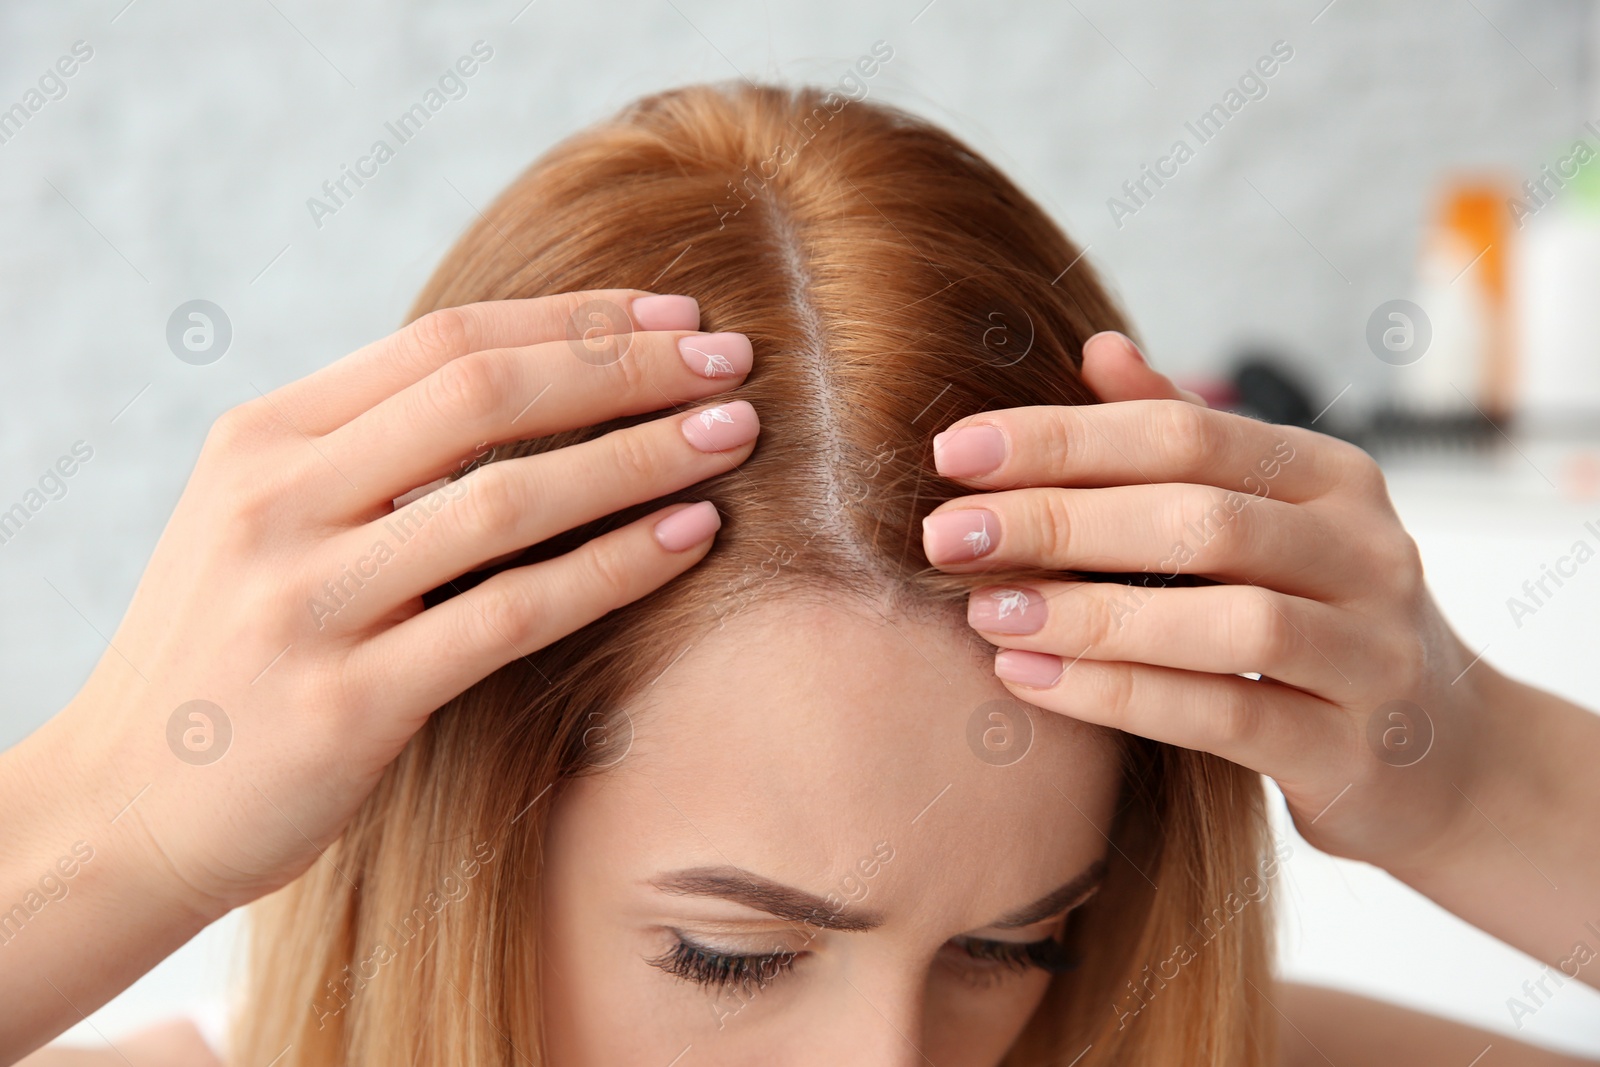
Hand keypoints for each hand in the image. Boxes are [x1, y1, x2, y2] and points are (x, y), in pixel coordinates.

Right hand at [26, 289, 759, 914]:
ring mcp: (305, 600)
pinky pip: (510, 615)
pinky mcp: (347, 702)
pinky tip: (690, 538)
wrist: (125, 806)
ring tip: (735, 434)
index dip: (574, 318)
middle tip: (733, 359)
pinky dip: (613, 567)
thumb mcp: (269, 520)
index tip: (676, 315)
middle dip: (625, 366)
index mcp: (264, 438)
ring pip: (508, 499)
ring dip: (640, 456)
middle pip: (485, 395)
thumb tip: (535, 384)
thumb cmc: (229, 653)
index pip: (446, 341)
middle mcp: (277, 501)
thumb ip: (373, 453)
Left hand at [921, 330, 1491, 873]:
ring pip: (1223, 621)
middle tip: (947, 535)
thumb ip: (1186, 441)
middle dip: (1058, 521)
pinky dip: (1119, 695)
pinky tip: (1029, 677)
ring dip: (1087, 615)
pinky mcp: (1352, 752)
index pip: (1185, 434)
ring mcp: (1371, 654)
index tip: (953, 452)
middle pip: (1199, 518)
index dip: (1063, 437)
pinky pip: (1227, 715)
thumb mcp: (1271, 520)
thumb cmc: (1320, 618)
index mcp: (1333, 478)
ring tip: (984, 611)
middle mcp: (1366, 552)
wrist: (1443, 759)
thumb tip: (1098, 348)